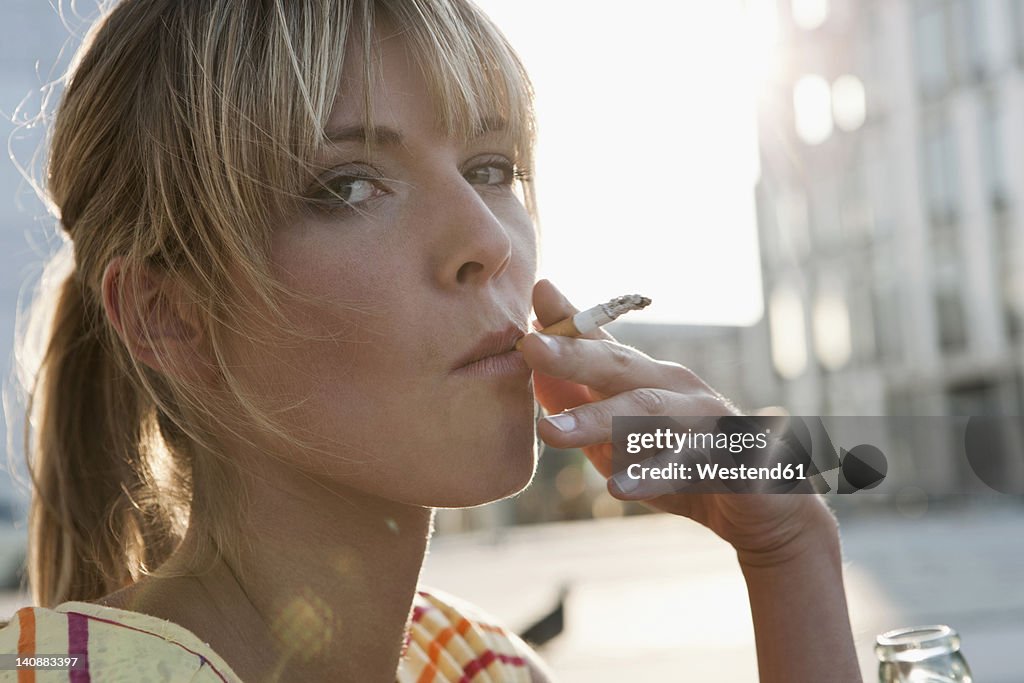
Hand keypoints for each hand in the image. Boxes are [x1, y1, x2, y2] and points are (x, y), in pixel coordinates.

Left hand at [522, 279, 835, 563]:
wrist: (764, 510)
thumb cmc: (683, 466)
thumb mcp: (620, 438)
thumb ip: (583, 406)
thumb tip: (532, 374)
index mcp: (648, 379)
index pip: (603, 343)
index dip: (572, 318)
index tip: (538, 291)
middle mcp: (677, 389)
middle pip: (622, 366)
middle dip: (574, 354)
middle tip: (529, 346)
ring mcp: (706, 419)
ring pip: (649, 412)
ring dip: (598, 419)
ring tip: (550, 432)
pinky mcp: (732, 458)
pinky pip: (688, 465)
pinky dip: (653, 474)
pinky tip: (617, 488)